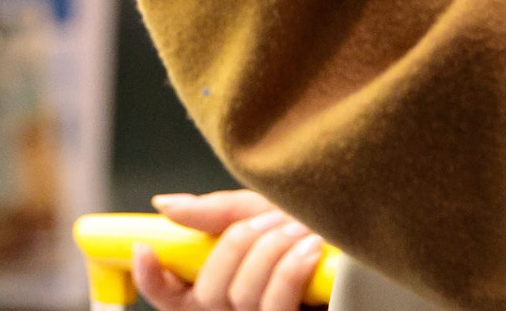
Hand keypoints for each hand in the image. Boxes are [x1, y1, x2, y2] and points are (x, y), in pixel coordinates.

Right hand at [134, 191, 325, 310]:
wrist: (361, 239)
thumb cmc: (309, 225)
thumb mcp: (261, 209)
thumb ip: (216, 212)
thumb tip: (165, 205)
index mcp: (222, 286)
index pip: (168, 297)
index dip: (149, 276)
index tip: (144, 245)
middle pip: (208, 290)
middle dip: (236, 245)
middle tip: (266, 221)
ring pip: (241, 296)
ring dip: (270, 250)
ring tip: (298, 230)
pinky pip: (275, 305)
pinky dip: (291, 267)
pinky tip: (311, 248)